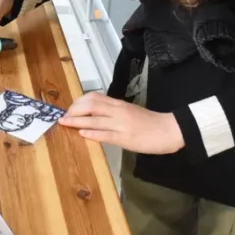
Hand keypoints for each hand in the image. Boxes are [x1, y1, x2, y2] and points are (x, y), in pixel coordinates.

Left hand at [59, 93, 184, 154]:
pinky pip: (105, 134)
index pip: (94, 97)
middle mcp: (118, 111)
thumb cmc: (149, 122)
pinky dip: (92, 133)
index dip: (78, 102)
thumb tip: (94, 114)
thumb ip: (113, 111)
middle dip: (74, 110)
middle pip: (90, 105)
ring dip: (77, 121)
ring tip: (65, 123)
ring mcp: (121, 124)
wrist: (169, 130)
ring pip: (94, 119)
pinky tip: (82, 134)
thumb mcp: (130, 112)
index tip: (70, 108)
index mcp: (119, 104)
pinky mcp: (125, 138)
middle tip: (65, 117)